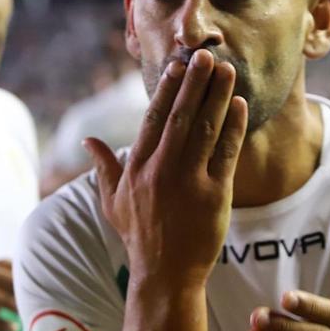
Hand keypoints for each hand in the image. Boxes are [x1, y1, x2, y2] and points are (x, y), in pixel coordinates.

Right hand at [85, 49, 247, 289]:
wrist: (165, 275)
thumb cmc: (140, 236)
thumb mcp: (113, 203)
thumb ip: (104, 168)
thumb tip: (88, 142)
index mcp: (137, 167)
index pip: (153, 118)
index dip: (166, 89)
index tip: (178, 64)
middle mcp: (161, 170)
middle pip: (180, 116)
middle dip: (194, 82)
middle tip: (206, 55)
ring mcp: (189, 181)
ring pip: (205, 129)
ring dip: (217, 96)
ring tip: (228, 70)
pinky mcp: (215, 195)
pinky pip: (226, 153)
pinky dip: (234, 127)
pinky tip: (240, 106)